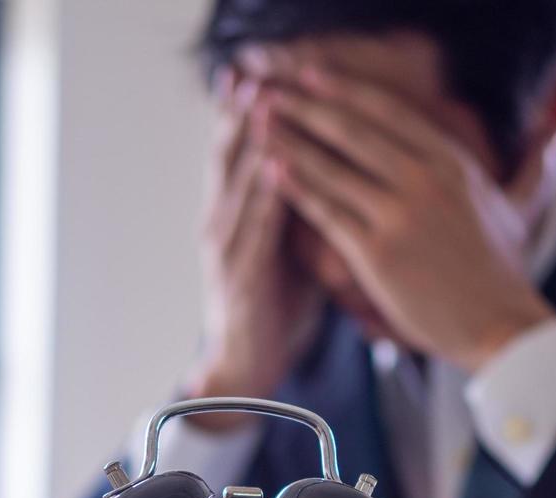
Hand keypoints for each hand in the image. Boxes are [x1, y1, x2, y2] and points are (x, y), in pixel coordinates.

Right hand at [189, 68, 324, 421]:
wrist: (250, 368)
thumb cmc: (276, 306)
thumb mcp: (290, 247)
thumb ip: (300, 208)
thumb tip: (334, 167)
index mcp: (235, 216)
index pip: (239, 152)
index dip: (245, 112)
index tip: (259, 72)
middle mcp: (222, 226)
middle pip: (230, 157)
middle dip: (242, 114)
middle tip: (255, 72)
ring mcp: (226, 252)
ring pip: (237, 187)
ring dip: (250, 144)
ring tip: (262, 103)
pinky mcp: (239, 279)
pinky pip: (253, 231)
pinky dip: (264, 198)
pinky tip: (275, 170)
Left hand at [258, 66, 555, 371]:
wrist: (500, 326)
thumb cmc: (502, 274)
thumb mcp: (512, 207)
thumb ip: (509, 171)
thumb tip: (548, 140)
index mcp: (453, 162)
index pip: (390, 113)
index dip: (346, 91)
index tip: (311, 77)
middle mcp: (426, 179)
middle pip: (353, 131)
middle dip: (306, 108)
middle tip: (268, 93)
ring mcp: (400, 215)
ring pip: (333, 168)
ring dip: (290, 143)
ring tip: (257, 126)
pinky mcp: (378, 253)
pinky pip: (326, 212)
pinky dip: (296, 189)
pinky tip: (270, 172)